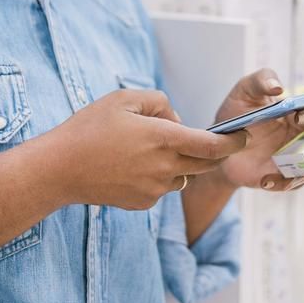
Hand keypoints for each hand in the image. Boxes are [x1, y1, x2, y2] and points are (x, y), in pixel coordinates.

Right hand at [50, 89, 248, 210]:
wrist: (59, 169)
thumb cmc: (90, 128)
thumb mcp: (124, 99)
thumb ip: (159, 102)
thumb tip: (178, 121)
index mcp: (163, 139)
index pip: (213, 145)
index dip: (233, 142)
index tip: (244, 136)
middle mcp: (164, 167)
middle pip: (205, 163)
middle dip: (210, 151)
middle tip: (205, 139)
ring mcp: (154, 189)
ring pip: (183, 175)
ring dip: (180, 163)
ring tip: (147, 149)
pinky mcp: (143, 203)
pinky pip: (163, 188)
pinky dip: (158, 176)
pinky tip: (132, 166)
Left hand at [212, 68, 303, 192]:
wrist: (217, 145)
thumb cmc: (236, 112)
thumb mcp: (245, 90)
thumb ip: (262, 80)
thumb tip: (279, 87)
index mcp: (299, 112)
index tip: (301, 119)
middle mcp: (303, 136)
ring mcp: (296, 158)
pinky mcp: (283, 177)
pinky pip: (292, 183)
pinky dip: (283, 183)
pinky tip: (266, 180)